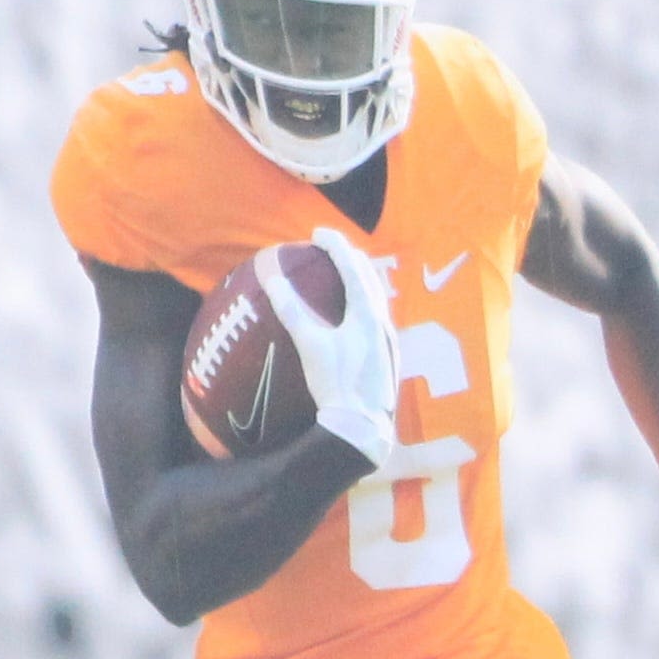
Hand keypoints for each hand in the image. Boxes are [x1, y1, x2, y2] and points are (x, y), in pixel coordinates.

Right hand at [258, 239, 418, 477]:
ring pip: (376, 299)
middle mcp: (382, 323)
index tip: (318, 233)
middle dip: (351, 259)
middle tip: (331, 248)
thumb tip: (271, 277)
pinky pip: (374, 319)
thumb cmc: (337, 384)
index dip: (336, 246)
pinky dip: (361, 305)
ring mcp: (387, 342)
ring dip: (359, 281)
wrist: (363, 425)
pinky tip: (349, 319)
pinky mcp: (386, 358)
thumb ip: (292, 310)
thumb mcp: (311, 344)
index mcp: (367, 314)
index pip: (353, 268)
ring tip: (341, 276)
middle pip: (371, 280)